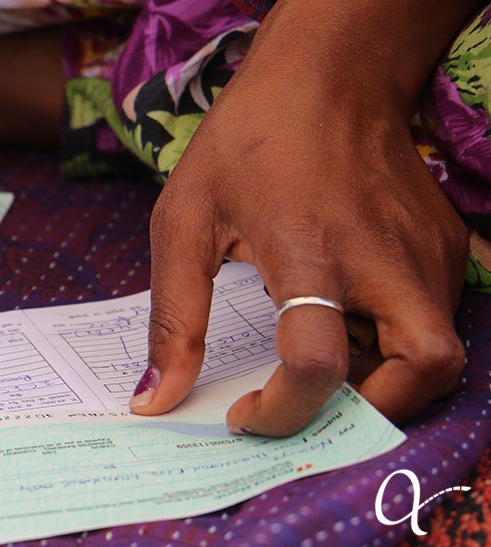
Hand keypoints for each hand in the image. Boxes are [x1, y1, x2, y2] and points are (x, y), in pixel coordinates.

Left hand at [131, 50, 469, 436]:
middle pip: (425, 371)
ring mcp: (426, 250)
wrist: (326, 76)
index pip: (318, 362)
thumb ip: (173, 318)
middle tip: (310, 399)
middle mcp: (383, 255)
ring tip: (322, 341)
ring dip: (382, 375)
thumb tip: (156, 398)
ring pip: (438, 352)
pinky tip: (346, 309)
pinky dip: (395, 339)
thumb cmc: (245, 143)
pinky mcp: (446, 244)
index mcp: (308, 250)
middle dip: (370, 409)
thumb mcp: (184, 221)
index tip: (247, 414)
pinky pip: (435, 318)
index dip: (283, 410)